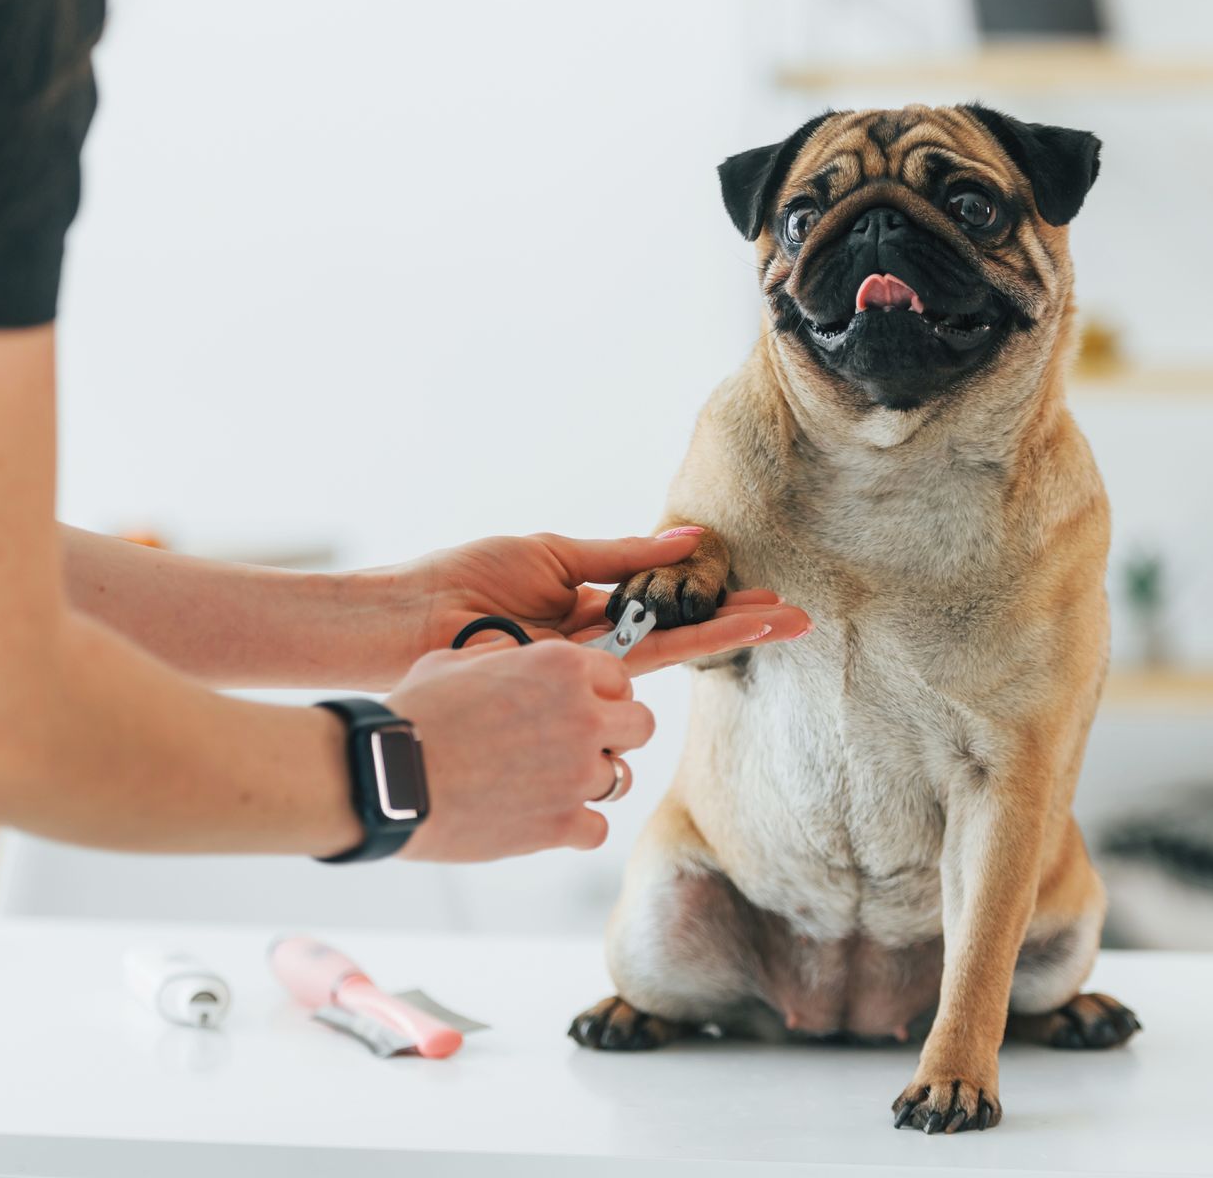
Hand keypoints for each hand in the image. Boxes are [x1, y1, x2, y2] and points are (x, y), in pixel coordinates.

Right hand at [387, 640, 652, 860]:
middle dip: (616, 734)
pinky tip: (545, 819)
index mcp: (560, 667)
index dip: (603, 692)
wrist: (389, 776)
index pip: (620, 676)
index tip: (584, 704)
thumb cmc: (415, 713)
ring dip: (592, 781)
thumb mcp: (456, 661)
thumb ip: (504, 658)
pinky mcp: (561, 824)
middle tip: (582, 744)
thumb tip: (517, 658)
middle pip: (641, 725)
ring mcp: (576, 774)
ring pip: (621, 779)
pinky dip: (575, 827)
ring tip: (553, 783)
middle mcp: (582, 717)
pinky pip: (596, 829)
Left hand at [397, 531, 810, 675]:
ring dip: (723, 634)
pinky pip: (628, 657)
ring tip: (775, 622)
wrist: (414, 612)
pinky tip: (712, 630)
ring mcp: (586, 665)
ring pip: (669, 651)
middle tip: (798, 620)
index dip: (717, 604)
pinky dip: (671, 639)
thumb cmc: (468, 580)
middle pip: (683, 635)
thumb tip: (685, 537)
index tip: (767, 599)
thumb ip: (621, 554)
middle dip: (741, 626)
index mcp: (591, 614)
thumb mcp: (553, 554)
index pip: (669, 610)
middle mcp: (597, 646)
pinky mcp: (567, 675)